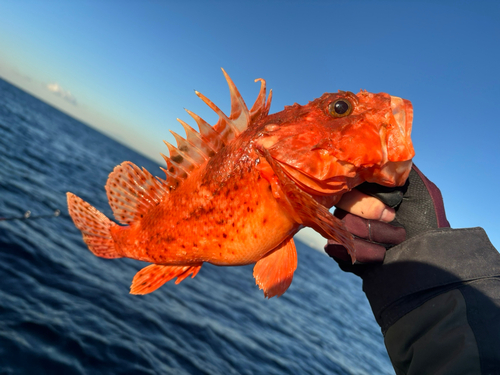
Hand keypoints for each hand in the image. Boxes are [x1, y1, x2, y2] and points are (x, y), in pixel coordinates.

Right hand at [325, 165, 449, 270]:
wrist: (428, 268)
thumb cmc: (429, 225)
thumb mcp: (420, 188)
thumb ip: (398, 166)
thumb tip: (375, 149)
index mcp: (370, 188)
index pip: (349, 176)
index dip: (365, 189)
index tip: (390, 201)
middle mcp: (355, 205)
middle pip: (341, 200)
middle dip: (370, 213)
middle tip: (395, 221)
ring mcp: (346, 227)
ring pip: (340, 222)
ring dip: (373, 235)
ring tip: (394, 245)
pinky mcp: (342, 250)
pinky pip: (335, 245)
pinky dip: (362, 252)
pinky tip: (380, 257)